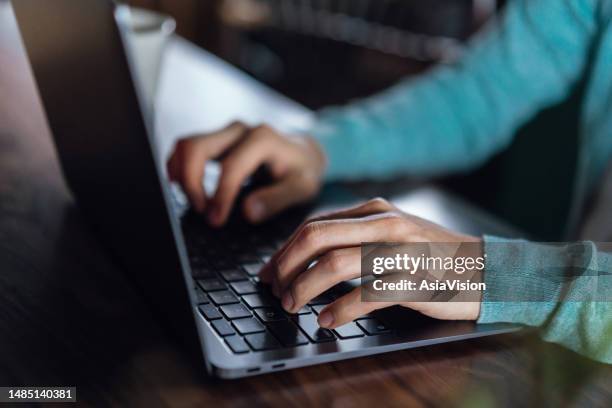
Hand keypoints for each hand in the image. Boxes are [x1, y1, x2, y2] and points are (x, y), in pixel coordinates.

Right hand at [167, 122, 325, 225]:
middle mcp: (241, 130)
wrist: (305, 153)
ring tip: (196, 202)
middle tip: (202, 211)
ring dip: (182, 175)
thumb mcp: (302, 188)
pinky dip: (180, 168)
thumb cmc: (303, 171)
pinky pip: (187, 148)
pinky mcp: (217, 139)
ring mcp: (226, 132)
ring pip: (186, 145)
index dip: (219, 197)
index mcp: (263, 139)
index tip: (216, 220)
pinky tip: (187, 189)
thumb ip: (277, 199)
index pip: (230, 168)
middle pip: (196, 147)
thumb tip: (248, 211)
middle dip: (191, 183)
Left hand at [259, 198, 482, 328]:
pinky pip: (366, 295)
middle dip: (286, 266)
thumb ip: (356, 236)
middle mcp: (385, 223)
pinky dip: (339, 310)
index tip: (269, 272)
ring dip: (305, 288)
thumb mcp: (393, 232)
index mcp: (374, 210)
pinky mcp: (414, 280)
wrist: (485, 268)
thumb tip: (307, 257)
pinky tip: (326, 320)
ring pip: (335, 264)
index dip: (284, 250)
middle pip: (316, 238)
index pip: (314, 224)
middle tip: (274, 290)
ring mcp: (400, 250)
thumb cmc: (431, 254)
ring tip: (292, 306)